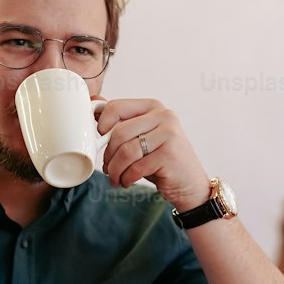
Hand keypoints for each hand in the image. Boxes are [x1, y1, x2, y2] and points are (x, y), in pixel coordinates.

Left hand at [95, 97, 210, 209]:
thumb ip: (121, 120)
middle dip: (108, 155)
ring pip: (126, 151)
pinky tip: (128, 181)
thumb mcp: (140, 137)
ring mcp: (169, 134)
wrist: (188, 183)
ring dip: (115, 170)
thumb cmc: (160, 160)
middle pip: (119, 132)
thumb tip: (94, 100)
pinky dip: (127, 178)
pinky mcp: (169, 155)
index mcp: (153, 107)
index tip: (99, 141)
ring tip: (116, 178)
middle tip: (107, 168)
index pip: (116, 107)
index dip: (101, 125)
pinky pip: (136, 167)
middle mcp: (164, 116)